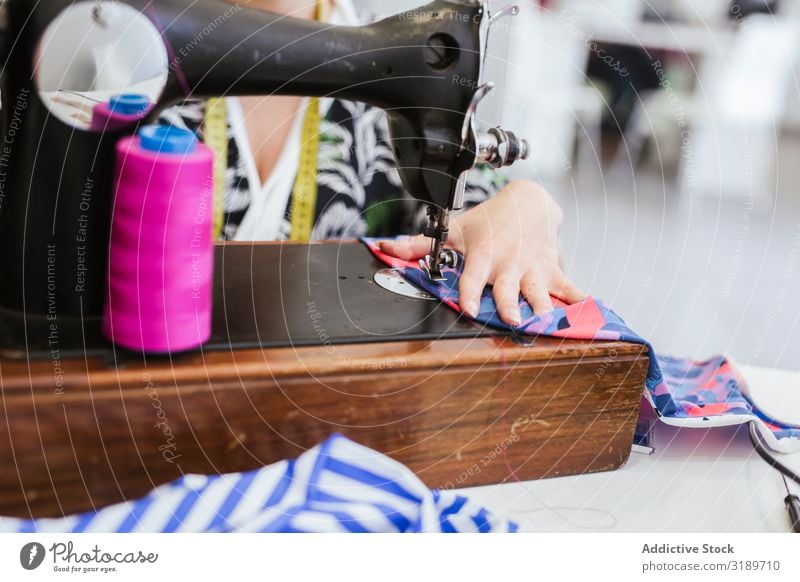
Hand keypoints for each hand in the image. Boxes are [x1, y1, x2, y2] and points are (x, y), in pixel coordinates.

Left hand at [379, 180, 585, 325]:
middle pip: (509, 289)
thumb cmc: (488, 220)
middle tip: (515, 321)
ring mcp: (533, 268)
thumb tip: (385, 248)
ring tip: (551, 324)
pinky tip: (589, 314)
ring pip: (540, 292)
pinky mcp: (552, 269)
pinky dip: (579, 300)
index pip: (473, 277)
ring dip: (546, 308)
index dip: (470, 293)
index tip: (470, 309)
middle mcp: (508, 265)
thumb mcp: (454, 229)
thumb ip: (420, 242)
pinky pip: (569, 286)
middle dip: (512, 305)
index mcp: (483, 256)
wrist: (529, 202)